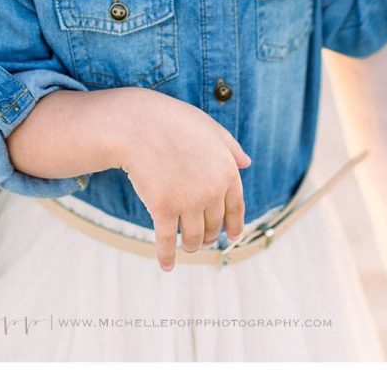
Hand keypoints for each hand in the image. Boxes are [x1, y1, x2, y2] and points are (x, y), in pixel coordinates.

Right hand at [117, 90, 251, 271]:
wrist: (139, 125)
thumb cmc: (172, 122)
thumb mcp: (209, 128)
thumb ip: (230, 146)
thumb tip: (247, 163)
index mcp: (226, 171)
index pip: (236, 208)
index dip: (234, 225)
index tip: (232, 236)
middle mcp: (212, 191)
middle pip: (214, 225)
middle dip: (209, 235)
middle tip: (201, 239)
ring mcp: (188, 202)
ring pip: (195, 238)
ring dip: (192, 246)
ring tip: (187, 247)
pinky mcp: (164, 210)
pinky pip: (168, 241)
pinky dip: (167, 256)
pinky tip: (166, 265)